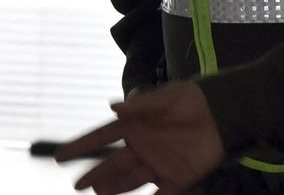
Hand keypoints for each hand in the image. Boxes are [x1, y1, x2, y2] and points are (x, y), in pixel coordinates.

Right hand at [56, 82, 224, 193]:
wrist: (223, 113)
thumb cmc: (192, 99)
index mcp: (136, 126)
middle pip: (113, 164)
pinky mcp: (177, 179)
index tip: (60, 156)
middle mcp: (143, 147)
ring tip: (97, 193)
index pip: (102, 137)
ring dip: (114, 188)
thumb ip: (141, 104)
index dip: (81, 147)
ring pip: (129, 181)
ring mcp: (158, 164)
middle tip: (77, 185)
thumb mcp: (166, 97)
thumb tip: (112, 107)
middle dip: (95, 174)